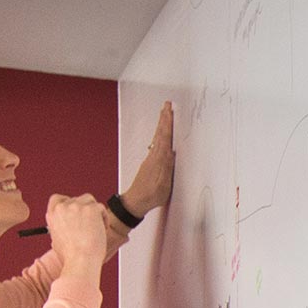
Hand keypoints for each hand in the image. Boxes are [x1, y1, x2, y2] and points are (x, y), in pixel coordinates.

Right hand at [47, 193, 108, 270]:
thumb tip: (66, 226)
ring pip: (89, 201)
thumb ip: (60, 228)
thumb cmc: (72, 256)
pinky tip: (102, 230)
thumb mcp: (57, 240)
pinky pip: (100, 208)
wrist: (81, 260)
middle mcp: (62, 208)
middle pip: (77, 200)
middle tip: (89, 225)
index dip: (68, 203)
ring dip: (95, 213)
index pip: (57, 199)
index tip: (76, 210)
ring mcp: (76, 206)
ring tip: (96, 228)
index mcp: (52, 215)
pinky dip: (104, 218)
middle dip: (85, 211)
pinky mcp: (90, 208)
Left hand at [120, 101, 175, 215]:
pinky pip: (156, 144)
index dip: (167, 124)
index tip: (169, 111)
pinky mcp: (149, 163)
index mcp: (159, 160)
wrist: (136, 202)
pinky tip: (160, 135)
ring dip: (161, 125)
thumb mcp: (164, 184)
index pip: (164, 137)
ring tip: (164, 115)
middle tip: (166, 106)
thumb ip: (167, 168)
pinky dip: (160, 135)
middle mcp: (154, 156)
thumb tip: (171, 153)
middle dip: (164, 119)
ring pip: (157, 138)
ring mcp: (150, 159)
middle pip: (160, 134)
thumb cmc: (151, 195)